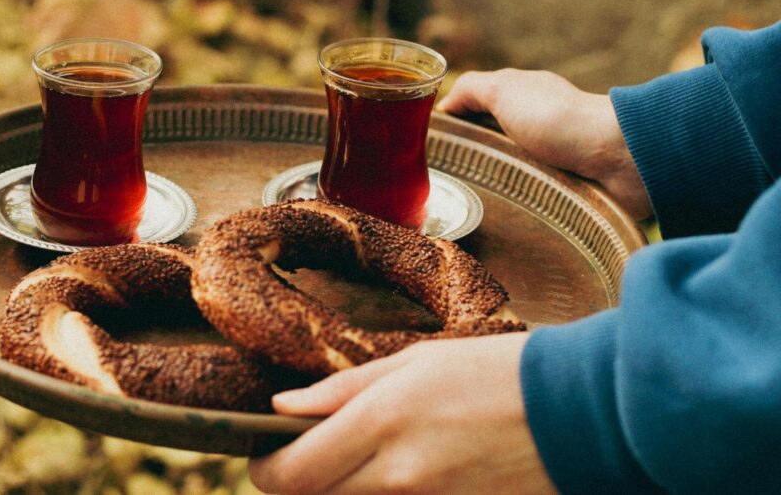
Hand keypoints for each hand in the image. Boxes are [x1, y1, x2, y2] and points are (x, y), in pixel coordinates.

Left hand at [248, 333, 555, 494]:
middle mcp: (397, 478)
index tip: (265, 454)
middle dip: (299, 479)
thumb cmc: (495, 373)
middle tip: (310, 451)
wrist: (578, 414)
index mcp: (381, 424)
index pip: (291, 474)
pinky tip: (402, 468)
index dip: (265, 469)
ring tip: (360, 454)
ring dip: (341, 487)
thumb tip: (286, 405)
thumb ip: (343, 388)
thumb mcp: (414, 362)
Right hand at [437, 69, 652, 219]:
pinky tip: (500, 225)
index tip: (428, 155)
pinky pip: (533, 209)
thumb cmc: (559, 120)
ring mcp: (552, 167)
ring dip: (493, 197)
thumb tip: (444, 105)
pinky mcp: (566, 198)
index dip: (455, 132)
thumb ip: (472, 89)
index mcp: (523, 105)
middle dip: (469, 170)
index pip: (478, 117)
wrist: (618, 157)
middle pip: (491, 152)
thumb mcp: (505, 90)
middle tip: (444, 192)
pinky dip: (519, 215)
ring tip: (467, 216)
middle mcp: (537, 134)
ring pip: (509, 183)